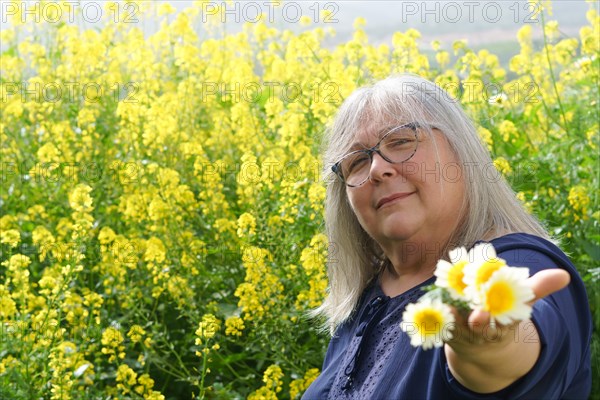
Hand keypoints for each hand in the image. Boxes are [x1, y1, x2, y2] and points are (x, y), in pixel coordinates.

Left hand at [444, 269, 570, 392]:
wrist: (483, 346)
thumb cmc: (503, 312)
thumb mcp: (522, 301)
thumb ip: (538, 287)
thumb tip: (564, 275)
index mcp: (505, 323)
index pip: (504, 321)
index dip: (499, 317)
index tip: (488, 312)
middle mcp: (485, 330)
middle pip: (481, 327)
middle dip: (478, 321)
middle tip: (474, 312)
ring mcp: (465, 332)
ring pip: (459, 326)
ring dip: (452, 318)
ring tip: (446, 306)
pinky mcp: (448, 332)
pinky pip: (440, 326)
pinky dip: (436, 318)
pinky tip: (431, 307)